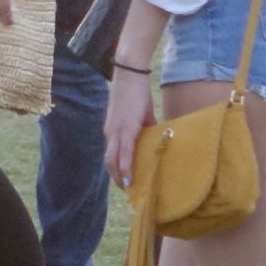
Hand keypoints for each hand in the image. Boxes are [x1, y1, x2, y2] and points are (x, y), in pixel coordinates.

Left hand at [104, 69, 156, 187]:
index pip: (111, 155)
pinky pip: (124, 151)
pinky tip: (128, 178)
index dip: (115, 170)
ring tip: (128, 190)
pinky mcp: (126, 127)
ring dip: (118, 176)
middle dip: (115, 178)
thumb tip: (156, 137)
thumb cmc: (136, 92)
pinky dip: (125, 166)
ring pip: (113, 159)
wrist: (130, 74)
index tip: (122, 183)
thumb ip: (145, 128)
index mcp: (113, 130)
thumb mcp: (141, 115)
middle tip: (127, 191)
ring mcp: (116, 130)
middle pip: (108, 161)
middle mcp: (110, 133)